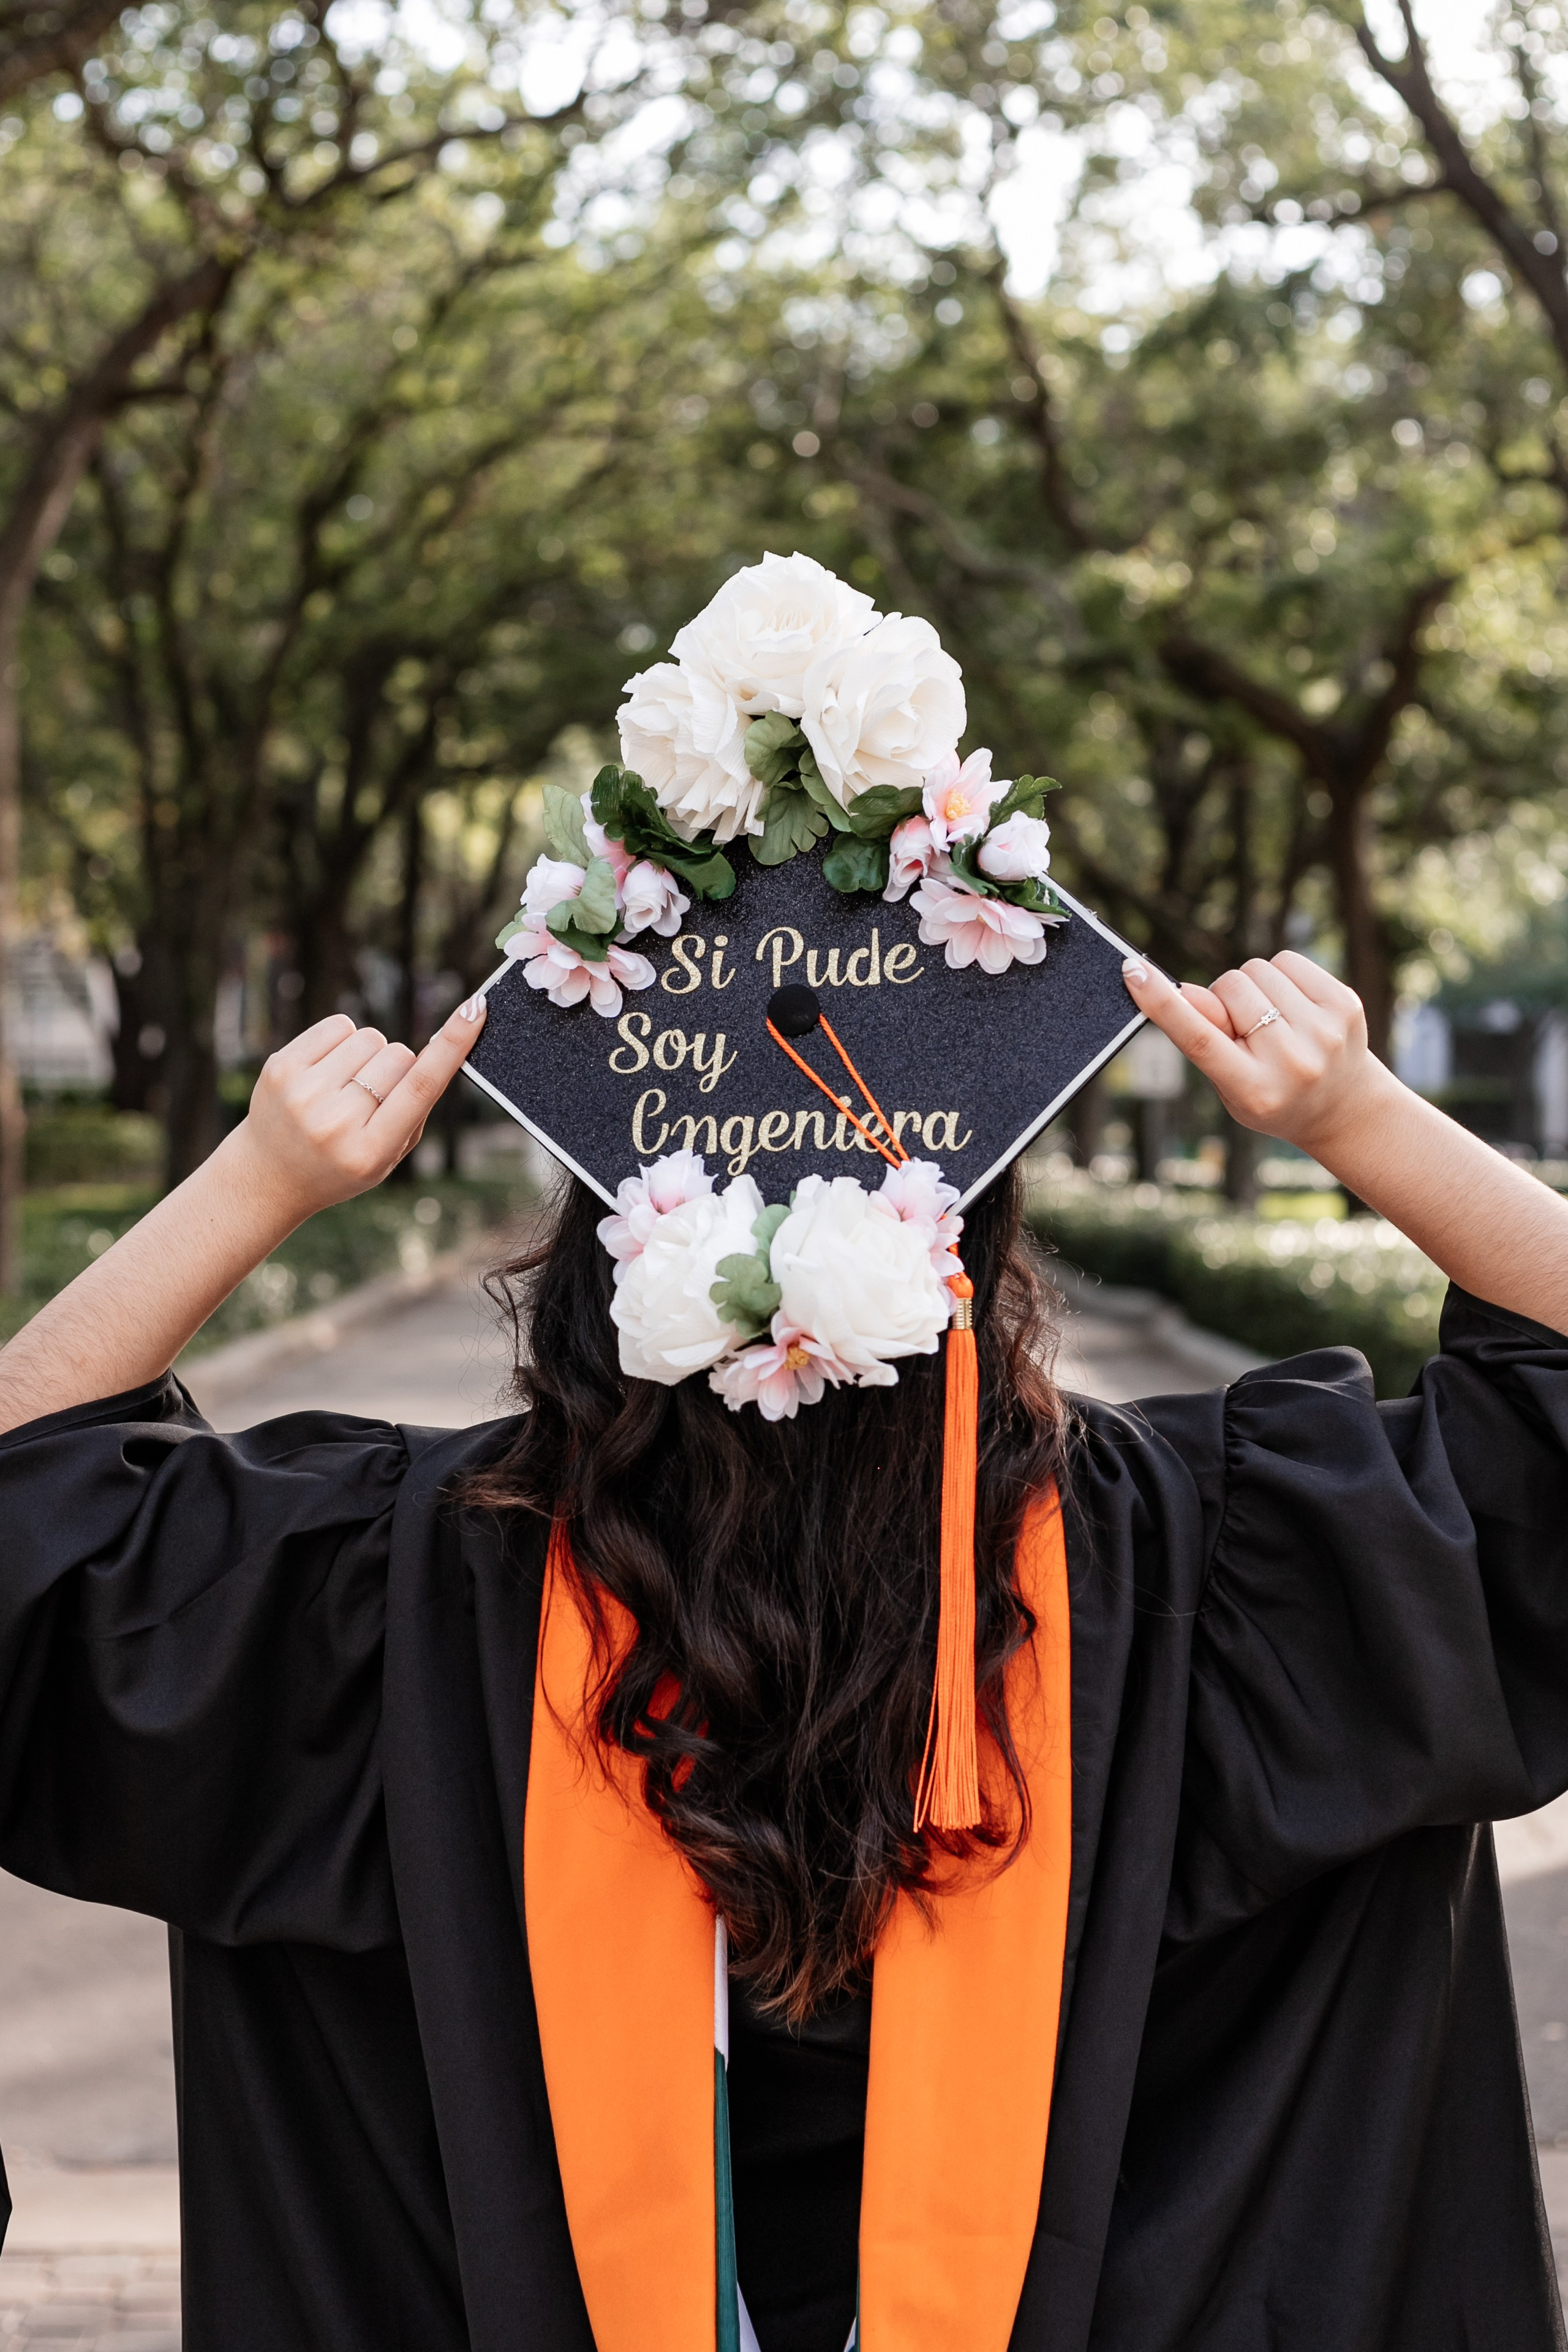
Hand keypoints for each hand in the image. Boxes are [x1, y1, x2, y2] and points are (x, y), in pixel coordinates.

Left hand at [229, 992, 488, 1222]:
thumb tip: (442, 1046)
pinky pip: (338, 1025)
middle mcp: (335, 1122)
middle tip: (373, 1096)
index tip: (475, 1009)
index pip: (420, 1087)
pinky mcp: (280, 1067)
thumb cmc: (344, 1162)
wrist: (270, 1176)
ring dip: (369, 1054)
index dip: (452, 1045)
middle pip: (399, 1056)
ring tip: (346, 1085)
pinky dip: (342, 1040)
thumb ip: (417, 1108)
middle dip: (398, 1068)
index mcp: (370, 1150)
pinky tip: (328, 1070)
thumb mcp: (389, 1154)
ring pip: (370, 1037)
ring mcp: (302, 1093)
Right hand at [1120, 950, 1392, 1155]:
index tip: (1133, 971)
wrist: (1342, 1106)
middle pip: (1229, 988)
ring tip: (1270, 1018)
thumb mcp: (1229, 1083)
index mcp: (1254, 1089)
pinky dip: (1279, 975)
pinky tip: (1291, 1005)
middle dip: (1223, 997)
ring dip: (1252, 986)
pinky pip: (1287, 960)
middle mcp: (1292, 1062)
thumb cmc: (1270, 1093)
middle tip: (1241, 1026)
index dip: (1163, 1003)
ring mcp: (1324, 1032)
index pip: (1200, 1038)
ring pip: (1257, 969)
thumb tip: (1182, 991)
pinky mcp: (1345, 1005)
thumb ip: (1205, 1040)